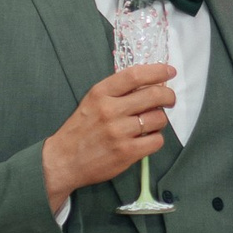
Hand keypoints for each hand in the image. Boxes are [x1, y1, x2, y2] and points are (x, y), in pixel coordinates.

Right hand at [42, 64, 173, 208]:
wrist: (63, 161)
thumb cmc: (80, 130)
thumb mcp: (92, 102)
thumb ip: (117, 92)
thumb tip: (151, 83)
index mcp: (100, 93)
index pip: (135, 75)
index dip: (157, 71)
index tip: (169, 71)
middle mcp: (110, 110)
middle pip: (153, 95)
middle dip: (168, 96)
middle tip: (170, 100)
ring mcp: (119, 132)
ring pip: (158, 119)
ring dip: (161, 120)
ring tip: (152, 123)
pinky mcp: (126, 152)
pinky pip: (156, 141)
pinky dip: (156, 139)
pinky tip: (147, 139)